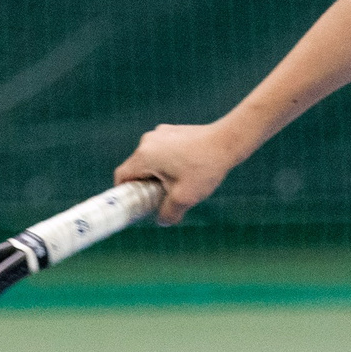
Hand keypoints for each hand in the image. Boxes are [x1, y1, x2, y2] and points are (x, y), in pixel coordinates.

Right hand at [115, 122, 240, 223]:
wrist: (228, 141)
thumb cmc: (204, 168)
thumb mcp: (185, 198)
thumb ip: (168, 213)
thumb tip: (162, 220)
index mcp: (145, 156)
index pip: (122, 176)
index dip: (125, 193)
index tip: (136, 203)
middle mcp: (148, 141)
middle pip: (136, 168)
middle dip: (145, 185)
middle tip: (160, 197)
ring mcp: (160, 133)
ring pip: (150, 160)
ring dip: (158, 174)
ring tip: (179, 183)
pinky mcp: (172, 131)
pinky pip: (162, 151)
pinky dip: (168, 162)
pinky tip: (187, 170)